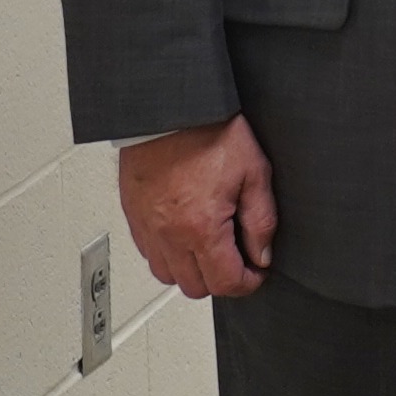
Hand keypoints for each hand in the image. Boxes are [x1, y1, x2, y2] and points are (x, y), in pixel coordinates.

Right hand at [120, 117, 276, 298]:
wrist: (170, 107)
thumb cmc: (209, 132)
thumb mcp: (254, 173)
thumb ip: (261, 220)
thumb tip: (262, 254)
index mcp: (202, 228)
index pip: (226, 282)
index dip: (248, 283)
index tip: (257, 272)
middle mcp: (169, 234)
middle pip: (195, 287)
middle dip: (221, 279)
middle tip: (237, 258)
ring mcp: (147, 227)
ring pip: (168, 276)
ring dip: (191, 270)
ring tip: (210, 247)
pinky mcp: (133, 216)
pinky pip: (148, 254)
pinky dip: (168, 254)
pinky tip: (185, 235)